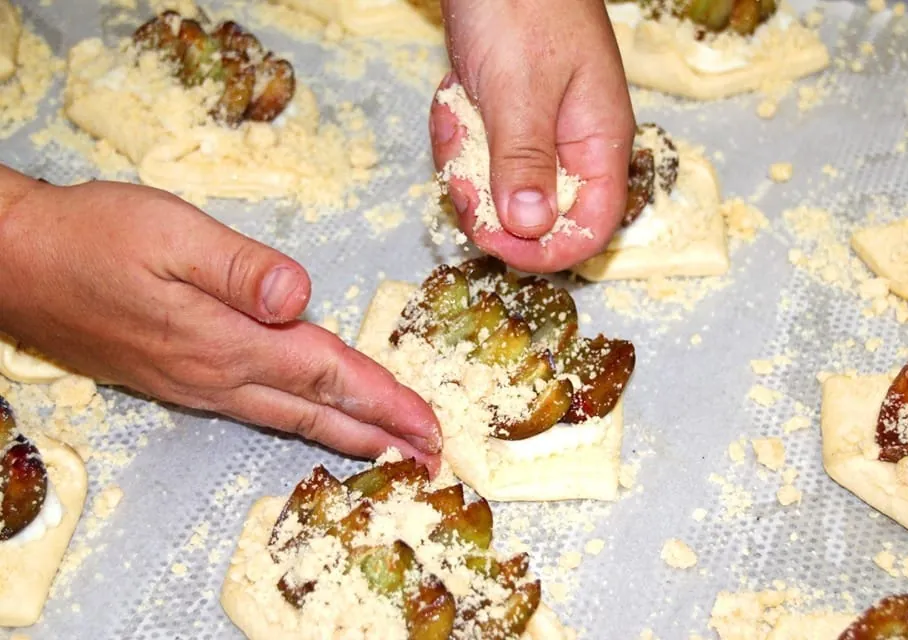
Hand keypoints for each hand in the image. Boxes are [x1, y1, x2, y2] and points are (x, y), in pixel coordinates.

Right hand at [0, 168, 441, 471]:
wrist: (17, 265)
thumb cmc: (93, 239)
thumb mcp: (171, 233)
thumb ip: (240, 269)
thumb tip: (301, 296)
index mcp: (229, 341)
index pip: (327, 374)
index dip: (383, 400)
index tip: (428, 427)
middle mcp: (219, 375)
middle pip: (317, 410)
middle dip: (379, 434)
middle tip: (428, 457)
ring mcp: (197, 384)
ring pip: (289, 418)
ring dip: (345, 435)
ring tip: (386, 450)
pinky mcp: (179, 380)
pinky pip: (258, 411)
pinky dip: (300, 421)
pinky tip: (310, 421)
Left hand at [429, 0, 634, 273]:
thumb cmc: (523, 6)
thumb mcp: (521, 90)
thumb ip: (526, 162)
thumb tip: (533, 230)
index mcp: (599, 143)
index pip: (590, 229)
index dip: (545, 251)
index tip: (495, 242)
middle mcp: (574, 148)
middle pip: (536, 218)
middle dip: (486, 203)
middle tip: (456, 174)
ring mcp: (539, 134)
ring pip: (498, 189)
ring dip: (464, 162)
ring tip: (455, 111)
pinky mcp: (508, 122)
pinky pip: (479, 156)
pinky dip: (457, 135)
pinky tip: (452, 99)